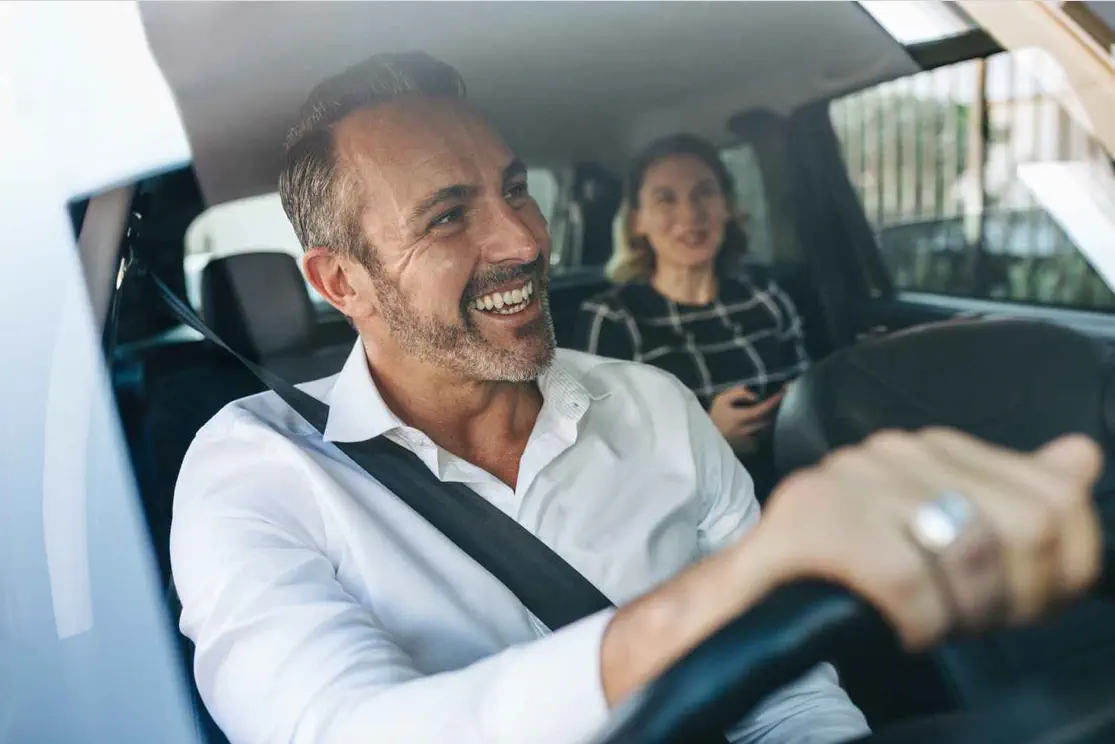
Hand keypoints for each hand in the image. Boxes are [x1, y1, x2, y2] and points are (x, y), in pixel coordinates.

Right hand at [709, 386, 783, 453]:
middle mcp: (746, 431)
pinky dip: (760, 432)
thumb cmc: (714, 417)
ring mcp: (748, 441)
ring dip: (765, 421)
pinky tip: (755, 427)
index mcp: (739, 418)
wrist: (706, 438)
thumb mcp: (721, 400)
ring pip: (764, 429)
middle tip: (776, 402)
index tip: (784, 392)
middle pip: (767, 420)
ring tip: (764, 414)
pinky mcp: (748, 449)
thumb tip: (755, 396)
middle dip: (772, 411)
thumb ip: (737, 394)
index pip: (761, 410)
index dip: (774, 401)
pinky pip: (760, 438)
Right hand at [752, 428, 1102, 649]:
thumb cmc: (844, 580)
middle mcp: (892, 449)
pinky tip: (897, 625)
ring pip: (968, 550)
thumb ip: (1016, 505)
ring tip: (926, 623)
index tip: (1012, 605)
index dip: (1053, 573)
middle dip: (1009, 596)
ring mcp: (851, 476)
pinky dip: (915, 621)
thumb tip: (1080, 458)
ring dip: (958, 612)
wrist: (742, 602)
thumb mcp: (948, 550)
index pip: (1053, 501)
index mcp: (932, 449)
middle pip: (1022, 526)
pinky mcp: (814, 515)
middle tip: (965, 621)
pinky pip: (906, 578)